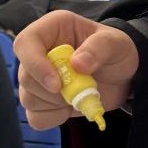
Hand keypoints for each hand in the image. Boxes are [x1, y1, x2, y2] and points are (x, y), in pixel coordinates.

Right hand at [14, 11, 138, 128]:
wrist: (123, 76)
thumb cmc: (116, 52)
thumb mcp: (116, 44)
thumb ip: (100, 48)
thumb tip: (77, 63)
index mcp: (52, 29)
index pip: (25, 43)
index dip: (35, 65)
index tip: (57, 84)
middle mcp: (39, 52)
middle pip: (25, 77)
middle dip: (52, 91)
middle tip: (81, 87)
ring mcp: (38, 77)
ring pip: (27, 98)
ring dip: (55, 104)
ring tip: (80, 93)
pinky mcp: (43, 100)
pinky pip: (35, 117)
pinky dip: (54, 117)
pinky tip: (70, 107)